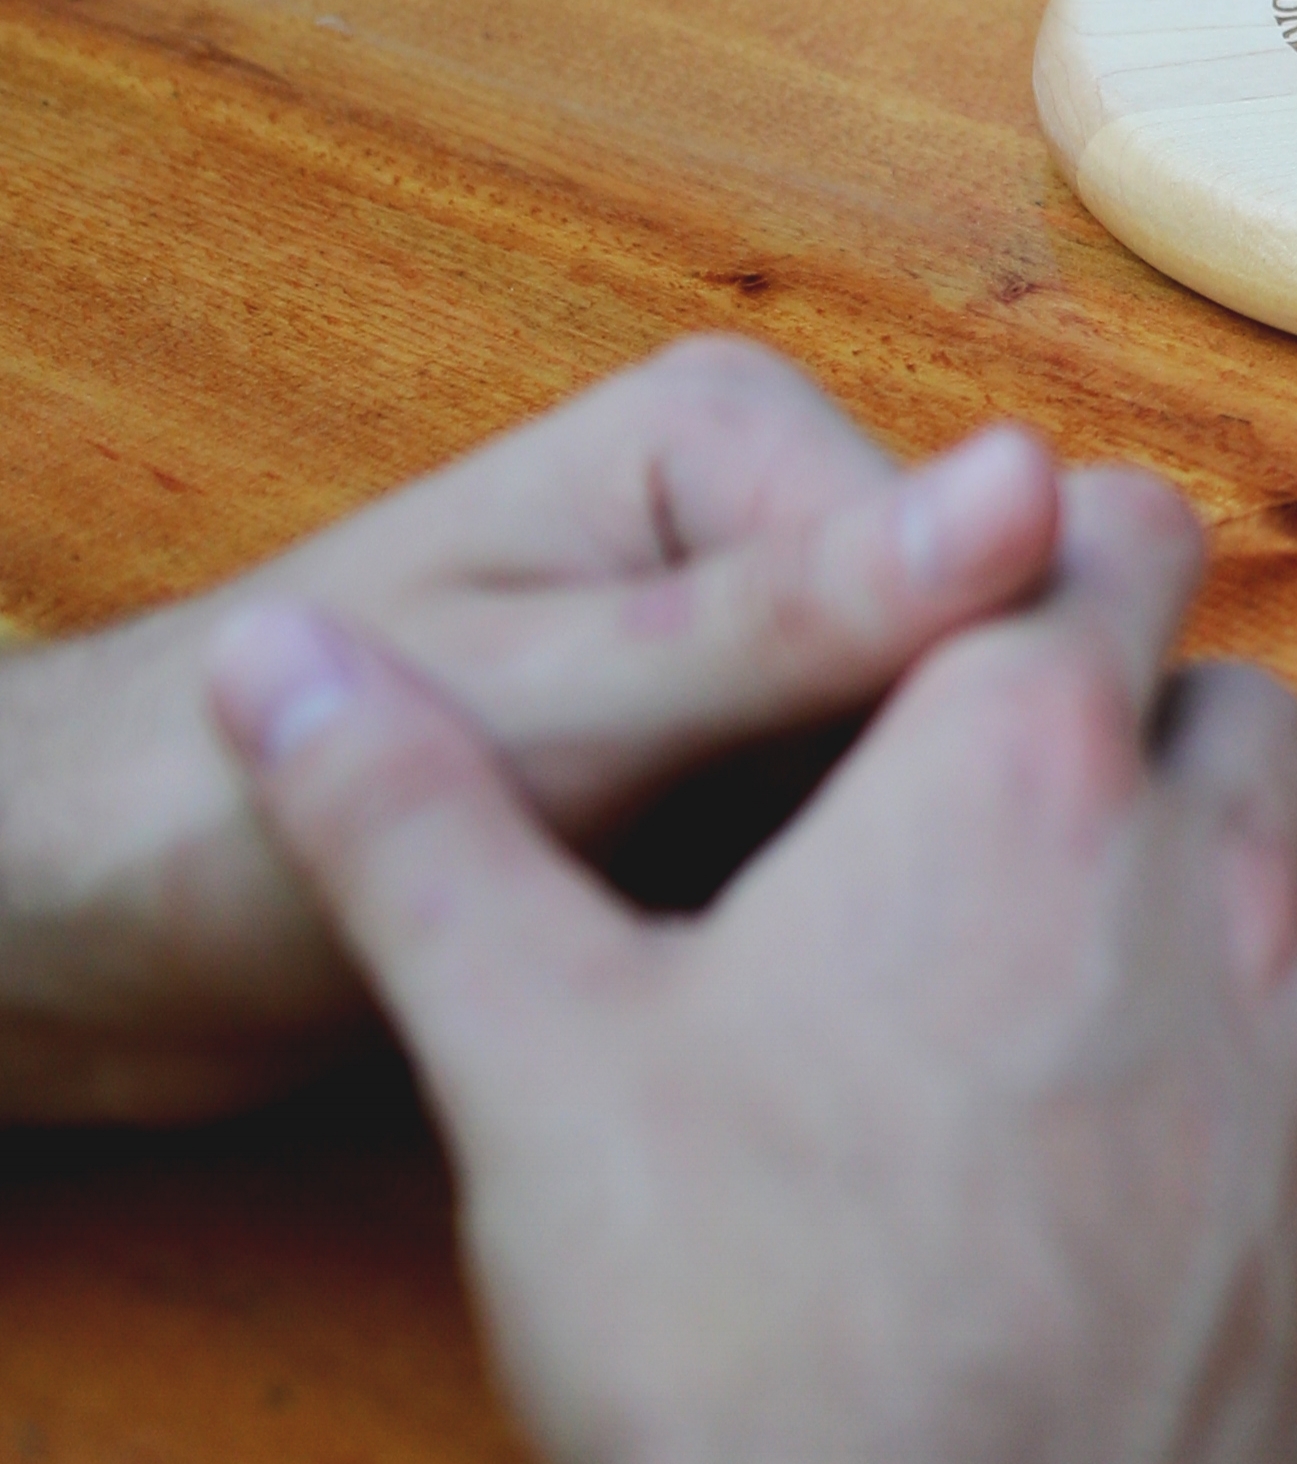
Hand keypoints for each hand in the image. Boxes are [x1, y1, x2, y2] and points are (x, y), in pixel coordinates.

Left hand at [0, 340, 1070, 1121]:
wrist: (57, 929)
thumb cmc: (219, 807)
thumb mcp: (545, 722)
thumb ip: (790, 623)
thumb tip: (1033, 495)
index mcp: (734, 433)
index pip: (995, 581)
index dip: (994, 753)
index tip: (947, 918)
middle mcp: (761, 515)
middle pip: (973, 681)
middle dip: (937, 834)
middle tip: (866, 999)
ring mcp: (741, 647)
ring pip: (924, 781)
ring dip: (894, 902)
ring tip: (833, 1028)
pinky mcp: (713, 769)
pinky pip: (845, 850)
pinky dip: (832, 940)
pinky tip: (796, 1030)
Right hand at [203, 471, 1296, 1463]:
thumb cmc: (732, 1323)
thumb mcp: (522, 1044)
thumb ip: (406, 821)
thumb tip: (277, 665)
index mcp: (1014, 770)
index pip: (1101, 538)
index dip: (1039, 553)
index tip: (966, 607)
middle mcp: (1214, 866)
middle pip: (1226, 691)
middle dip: (1130, 721)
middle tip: (990, 821)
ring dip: (1237, 868)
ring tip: (1084, 966)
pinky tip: (1178, 1134)